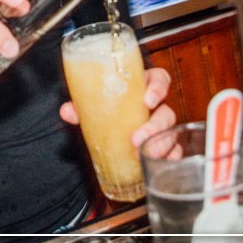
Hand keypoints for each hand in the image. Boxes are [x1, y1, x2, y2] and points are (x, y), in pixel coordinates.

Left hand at [59, 67, 176, 151]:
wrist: (108, 122)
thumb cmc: (108, 105)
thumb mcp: (95, 102)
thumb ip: (81, 105)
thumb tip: (67, 111)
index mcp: (143, 87)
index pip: (159, 79)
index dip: (158, 88)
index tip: (147, 99)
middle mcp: (156, 106)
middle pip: (166, 112)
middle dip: (154, 127)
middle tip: (136, 139)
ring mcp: (162, 126)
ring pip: (171, 134)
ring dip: (160, 146)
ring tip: (142, 156)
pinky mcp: (164, 144)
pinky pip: (175, 150)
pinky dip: (171, 157)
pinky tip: (163, 163)